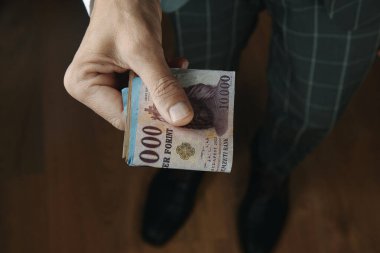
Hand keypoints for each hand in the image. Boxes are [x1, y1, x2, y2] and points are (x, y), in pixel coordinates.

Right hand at [64, 0, 193, 129]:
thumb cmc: (124, 10)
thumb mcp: (144, 51)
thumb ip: (162, 86)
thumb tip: (181, 118)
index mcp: (84, 84)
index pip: (122, 117)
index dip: (151, 121)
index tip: (181, 122)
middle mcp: (95, 87)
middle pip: (134, 111)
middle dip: (161, 104)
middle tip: (188, 103)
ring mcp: (111, 81)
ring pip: (146, 100)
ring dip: (167, 89)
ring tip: (183, 77)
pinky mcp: (127, 75)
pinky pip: (150, 86)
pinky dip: (166, 78)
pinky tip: (177, 64)